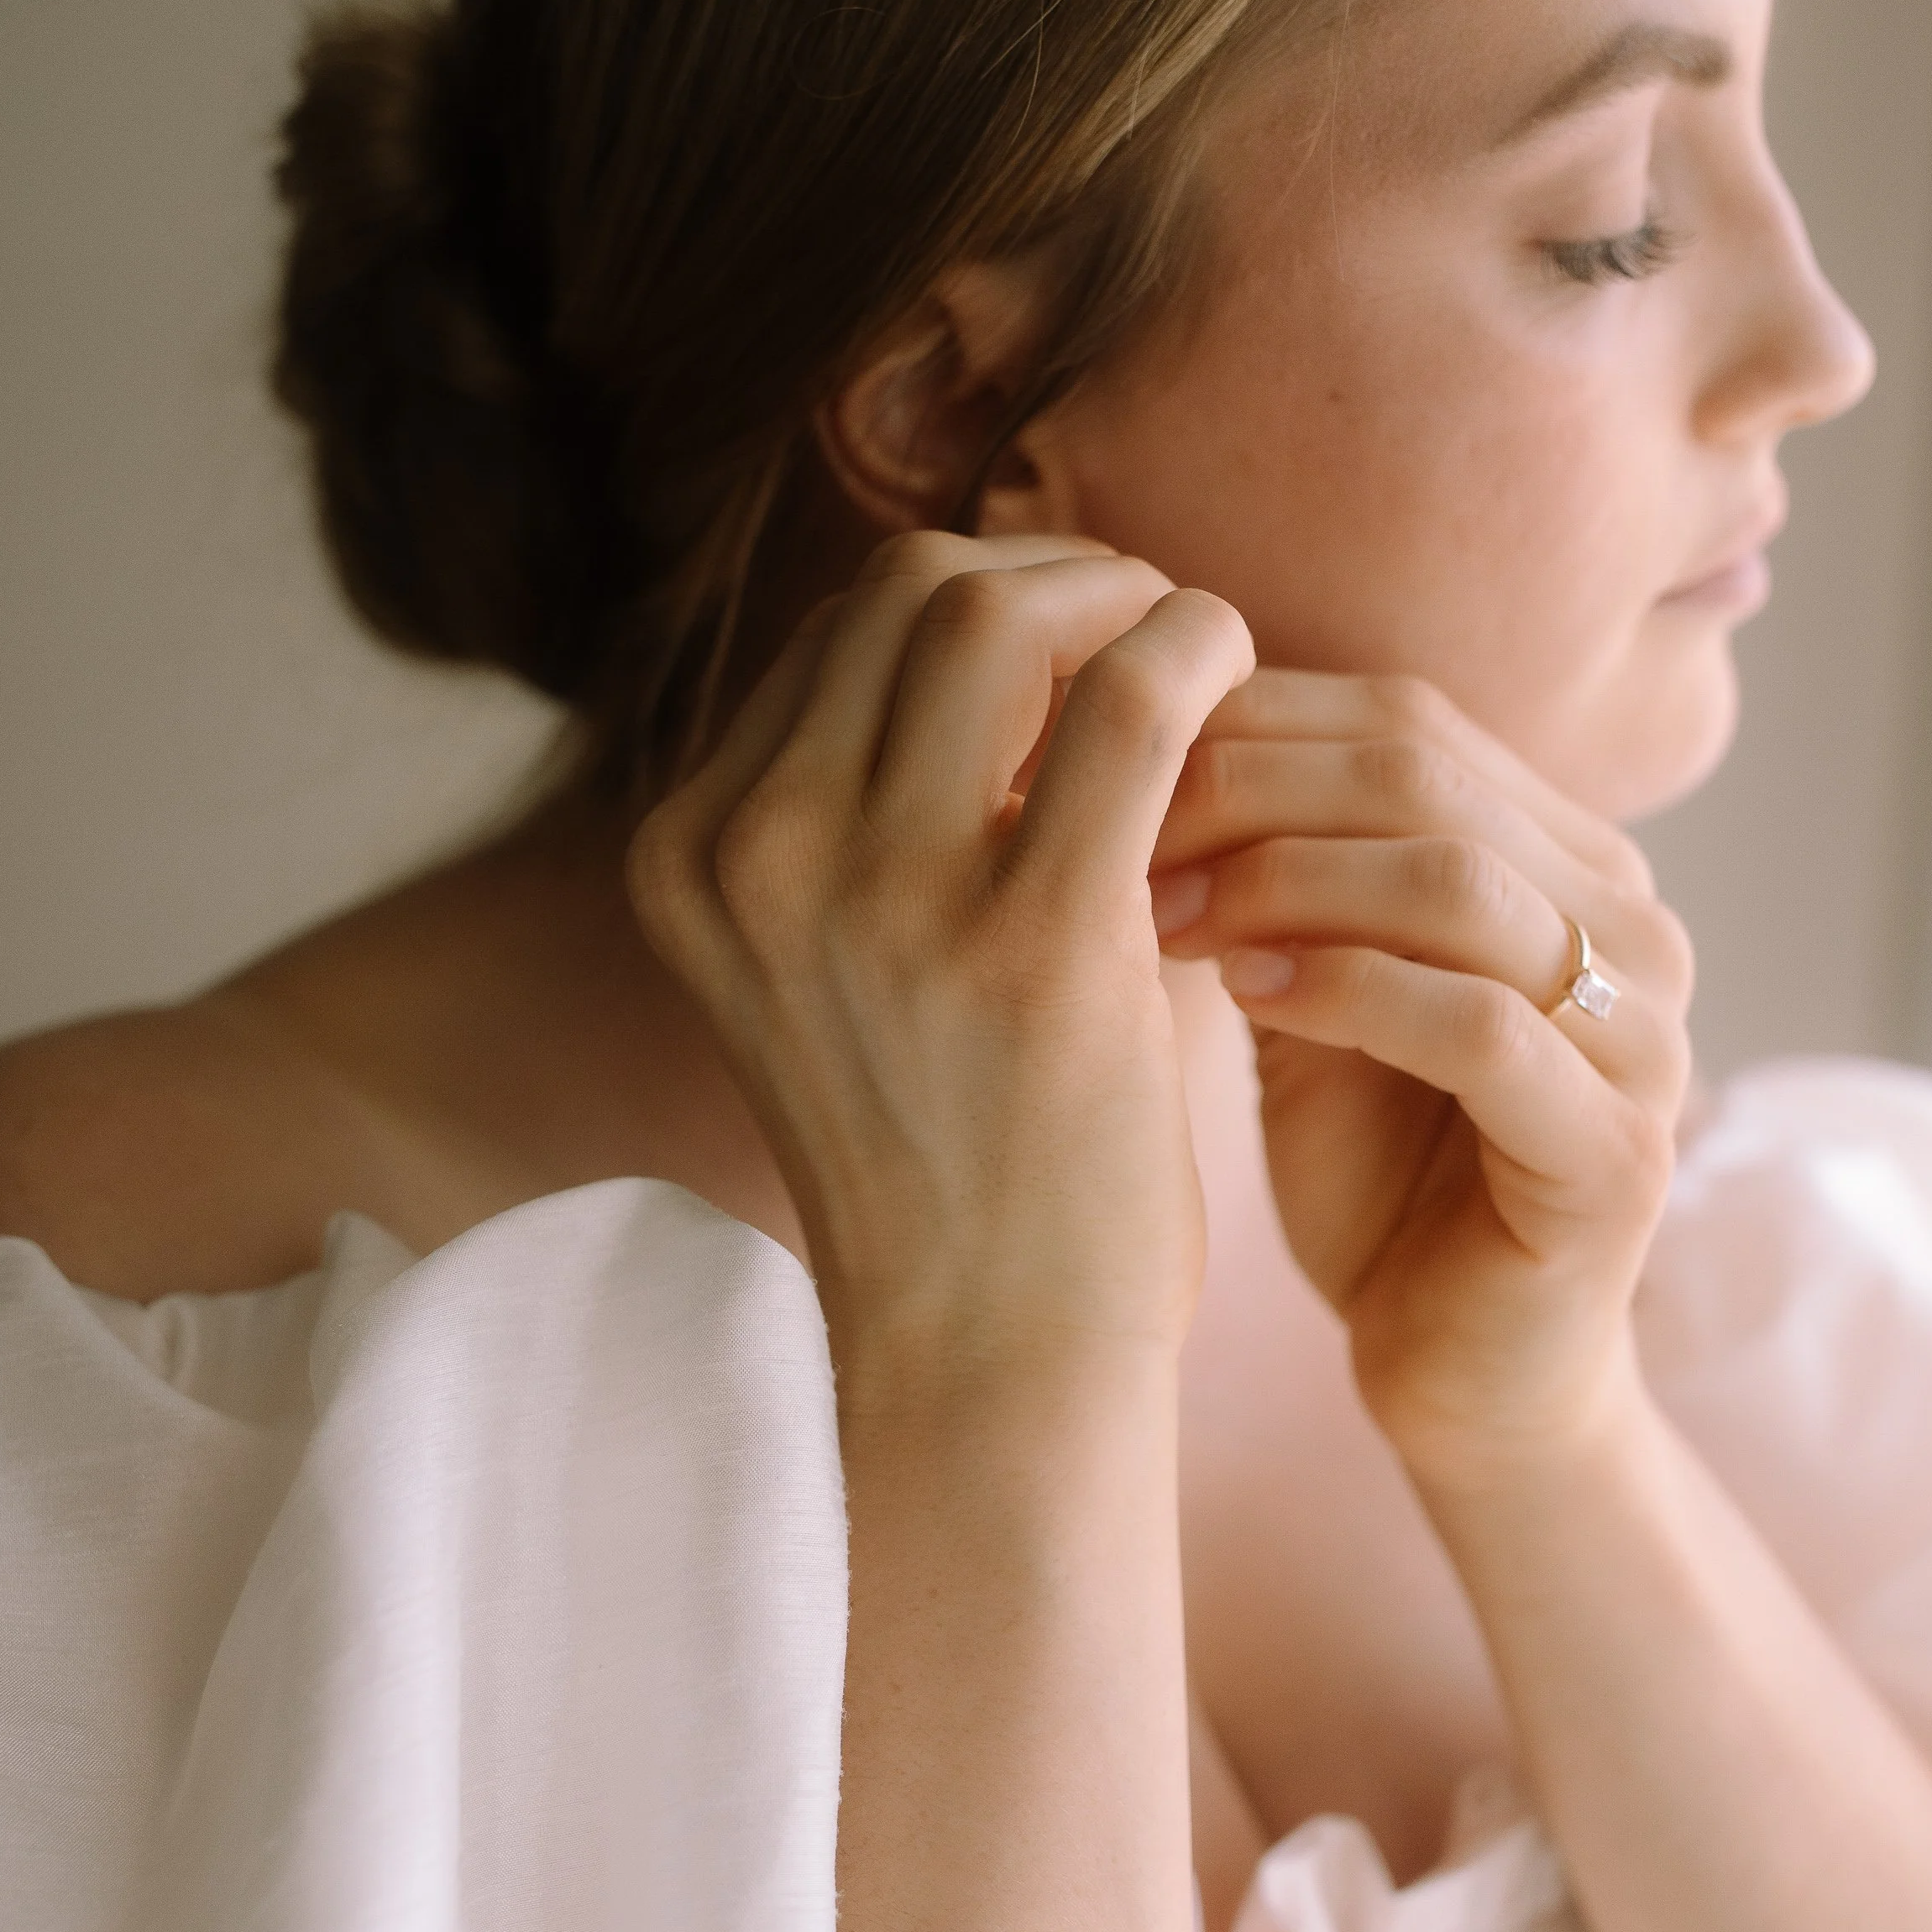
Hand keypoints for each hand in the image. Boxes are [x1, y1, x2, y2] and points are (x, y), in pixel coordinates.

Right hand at [629, 533, 1255, 1372]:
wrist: (986, 1354)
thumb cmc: (952, 1151)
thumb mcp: (843, 960)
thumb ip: (879, 801)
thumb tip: (1020, 613)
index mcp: (692, 855)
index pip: (838, 630)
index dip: (980, 600)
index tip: (1077, 642)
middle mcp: (755, 858)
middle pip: (907, 590)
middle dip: (1050, 576)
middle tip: (1147, 628)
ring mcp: (875, 901)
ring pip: (997, 614)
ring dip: (1124, 599)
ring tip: (1196, 657)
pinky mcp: (1026, 946)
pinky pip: (1132, 702)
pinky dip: (1200, 651)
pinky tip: (1239, 682)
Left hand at [1149, 672, 1692, 1480]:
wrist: (1458, 1374)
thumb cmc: (1372, 1173)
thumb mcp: (1304, 989)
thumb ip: (1266, 873)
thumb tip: (1119, 739)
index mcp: (1565, 857)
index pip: (1402, 719)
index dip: (1239, 724)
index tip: (1096, 766)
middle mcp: (1627, 924)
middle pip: (1424, 775)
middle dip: (1243, 793)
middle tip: (1110, 834)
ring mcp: (1641, 1036)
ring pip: (1456, 883)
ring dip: (1283, 881)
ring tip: (1158, 915)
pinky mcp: (1618, 1154)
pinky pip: (1483, 1030)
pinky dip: (1349, 992)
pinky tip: (1246, 994)